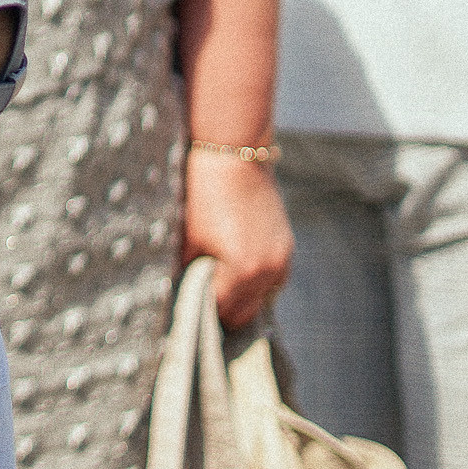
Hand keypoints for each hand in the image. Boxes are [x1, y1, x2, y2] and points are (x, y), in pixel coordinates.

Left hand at [181, 150, 293, 326]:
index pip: (219, 312)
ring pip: (260, 299)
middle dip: (220, 310)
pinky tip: (234, 269)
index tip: (184, 308)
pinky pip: (272, 280)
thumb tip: (181, 295)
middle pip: (243, 314)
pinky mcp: (286, 246)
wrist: (233, 154)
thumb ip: (186, 272)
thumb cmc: (202, 194)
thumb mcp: (187, 238)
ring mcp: (282, 258)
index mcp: (242, 271)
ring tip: (216, 282)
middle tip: (197, 300)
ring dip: (240, 297)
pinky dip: (254, 281)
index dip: (199, 313)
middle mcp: (269, 270)